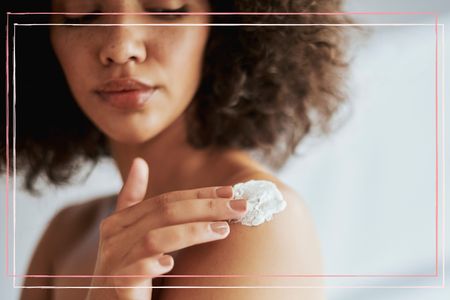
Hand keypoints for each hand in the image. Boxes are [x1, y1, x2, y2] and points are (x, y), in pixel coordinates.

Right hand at [85, 158, 247, 298]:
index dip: (200, 194)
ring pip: (154, 238)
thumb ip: (134, 201)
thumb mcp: (129, 233)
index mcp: (120, 221)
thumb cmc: (125, 268)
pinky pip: (131, 273)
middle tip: (239, 207)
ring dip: (191, 232)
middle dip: (206, 207)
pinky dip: (150, 265)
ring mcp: (113, 263)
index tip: (230, 192)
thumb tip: (139, 162)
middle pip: (165, 213)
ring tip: (223, 230)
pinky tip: (171, 264)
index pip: (166, 200)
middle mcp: (114, 238)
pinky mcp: (116, 287)